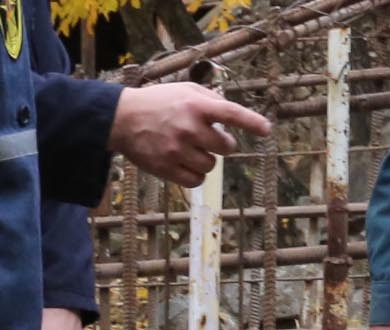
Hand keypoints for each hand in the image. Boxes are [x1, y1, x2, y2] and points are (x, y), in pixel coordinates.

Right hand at [108, 83, 271, 187]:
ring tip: (193, 151)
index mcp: (196, 105)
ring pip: (211, 166)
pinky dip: (196, 175)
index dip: (252, 123)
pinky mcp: (167, 169)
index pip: (231, 114)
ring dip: (208, 160)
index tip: (266, 130)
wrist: (123, 120)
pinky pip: (195, 181)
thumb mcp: (185, 89)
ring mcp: (177, 151)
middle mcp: (189, 128)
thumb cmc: (158, 102)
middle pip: (225, 147)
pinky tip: (188, 165)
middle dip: (223, 145)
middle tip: (212, 140)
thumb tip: (232, 117)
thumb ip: (210, 100)